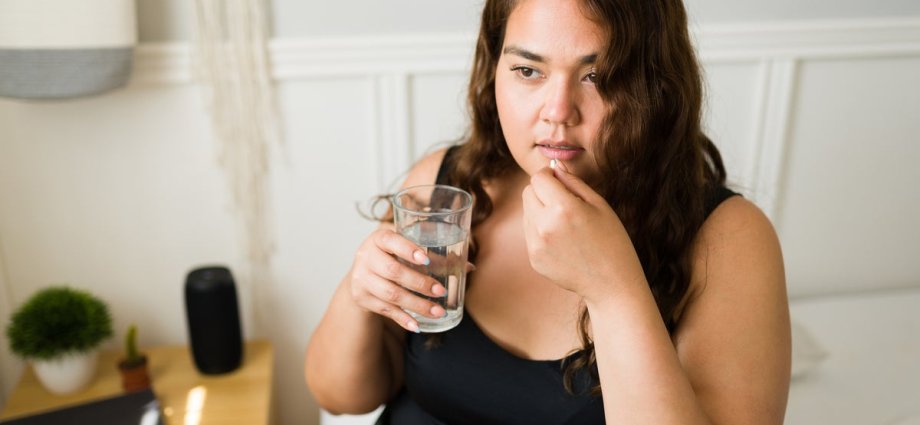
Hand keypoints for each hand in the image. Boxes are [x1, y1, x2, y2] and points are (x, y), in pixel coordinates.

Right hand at [348, 225, 447, 331]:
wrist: (362, 274)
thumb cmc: (392, 257)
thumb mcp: (405, 250)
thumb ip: (434, 256)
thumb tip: (469, 267)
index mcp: (379, 238)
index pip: (391, 240)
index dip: (408, 250)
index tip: (427, 260)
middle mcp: (366, 256)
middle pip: (393, 271)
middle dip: (419, 283)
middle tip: (441, 291)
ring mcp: (361, 278)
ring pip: (390, 294)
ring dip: (417, 304)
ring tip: (438, 312)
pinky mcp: (361, 297)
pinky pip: (385, 310)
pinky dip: (403, 319)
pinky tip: (418, 325)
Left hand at [521, 161, 644, 300]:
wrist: (611, 283)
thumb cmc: (612, 240)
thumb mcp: (599, 204)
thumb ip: (573, 182)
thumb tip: (554, 166)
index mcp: (563, 208)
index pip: (538, 178)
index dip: (549, 175)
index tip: (559, 181)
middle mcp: (544, 225)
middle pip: (528, 192)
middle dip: (542, 191)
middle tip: (564, 202)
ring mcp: (536, 244)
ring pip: (526, 212)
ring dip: (540, 210)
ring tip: (565, 223)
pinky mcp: (533, 258)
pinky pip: (529, 232)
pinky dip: (540, 230)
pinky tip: (562, 240)